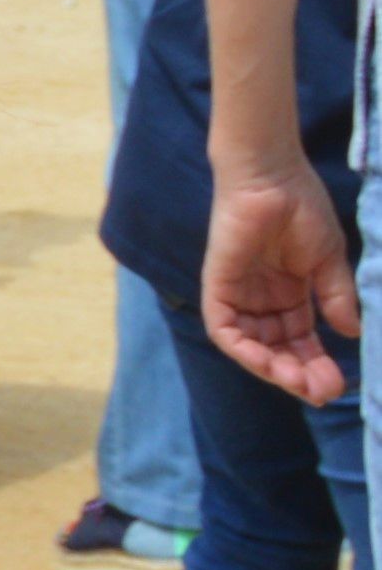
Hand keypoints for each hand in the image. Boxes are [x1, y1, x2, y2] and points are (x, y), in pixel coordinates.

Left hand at [211, 154, 360, 401]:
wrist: (273, 176)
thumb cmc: (301, 208)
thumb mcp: (327, 261)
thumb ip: (335, 297)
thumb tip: (352, 334)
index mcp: (289, 293)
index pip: (300, 340)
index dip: (317, 363)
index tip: (338, 386)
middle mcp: (261, 299)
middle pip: (277, 348)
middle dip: (299, 374)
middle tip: (323, 393)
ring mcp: (239, 293)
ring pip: (251, 346)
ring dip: (274, 369)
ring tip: (300, 384)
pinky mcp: (218, 285)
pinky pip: (224, 329)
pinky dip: (242, 349)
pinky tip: (267, 364)